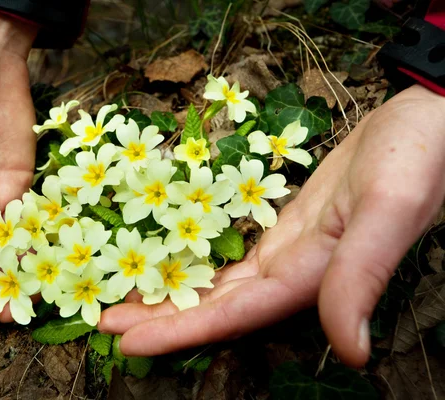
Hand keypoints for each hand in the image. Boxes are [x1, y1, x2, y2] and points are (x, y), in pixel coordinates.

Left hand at [99, 84, 444, 366]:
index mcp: (311, 274)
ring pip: (218, 284)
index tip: (127, 342)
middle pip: (215, 307)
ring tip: (123, 300)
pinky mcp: (283, 227)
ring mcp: (286, 251)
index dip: (181, 332)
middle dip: (160, 319)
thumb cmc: (413, 159)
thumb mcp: (388, 208)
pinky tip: (171, 263)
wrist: (422, 125)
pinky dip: (197, 263)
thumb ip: (362, 275)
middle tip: (104, 322)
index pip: (234, 314)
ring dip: (171, 295)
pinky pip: (231, 256)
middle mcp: (292, 272)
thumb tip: (351, 350)